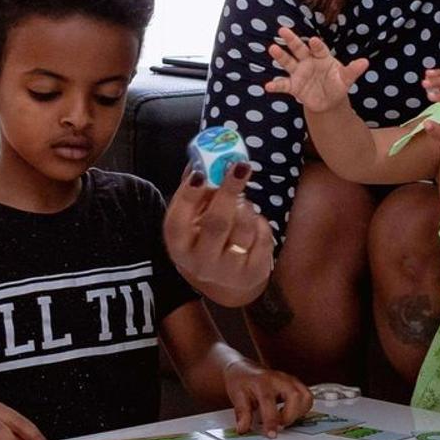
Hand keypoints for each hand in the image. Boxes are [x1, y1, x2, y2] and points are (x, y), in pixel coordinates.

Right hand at [164, 161, 273, 307]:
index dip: (188, 196)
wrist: (225, 282)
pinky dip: (260, 223)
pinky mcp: (253, 272)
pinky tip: (253, 221)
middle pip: (215, 223)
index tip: (202, 172)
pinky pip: (263, 238)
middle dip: (228, 191)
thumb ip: (196, 191)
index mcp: (178, 246)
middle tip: (240, 167)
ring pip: (243, 228)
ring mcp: (228, 270)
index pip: (177, 221)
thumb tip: (201, 157)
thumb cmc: (205, 240)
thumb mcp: (193, 222)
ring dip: (246, 206)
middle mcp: (200, 262)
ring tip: (242, 201)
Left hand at [223, 359, 312, 437]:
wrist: (246, 369)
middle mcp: (279, 379)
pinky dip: (303, 409)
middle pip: (295, 395)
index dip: (271, 419)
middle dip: (290, 416)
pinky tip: (290, 413)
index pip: (269, 400)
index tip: (271, 434)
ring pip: (306, 396)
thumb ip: (242, 413)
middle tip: (279, 426)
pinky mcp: (296, 384)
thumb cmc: (242, 382)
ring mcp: (290, 380)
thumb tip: (244, 428)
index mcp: (263, 382)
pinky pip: (307, 397)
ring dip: (298, 413)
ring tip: (285, 420)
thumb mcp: (237, 396)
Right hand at [264, 26, 368, 112]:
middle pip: (299, 49)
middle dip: (291, 40)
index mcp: (322, 57)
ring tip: (272, 48)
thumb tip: (365, 62)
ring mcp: (299, 73)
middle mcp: (308, 61)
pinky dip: (276, 85)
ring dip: (280, 56)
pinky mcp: (294, 86)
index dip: (316, 45)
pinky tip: (268, 86)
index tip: (313, 41)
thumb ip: (353, 70)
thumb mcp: (346, 79)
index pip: (318, 48)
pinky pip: (283, 84)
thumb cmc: (337, 84)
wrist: (329, 101)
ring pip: (288, 62)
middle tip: (282, 29)